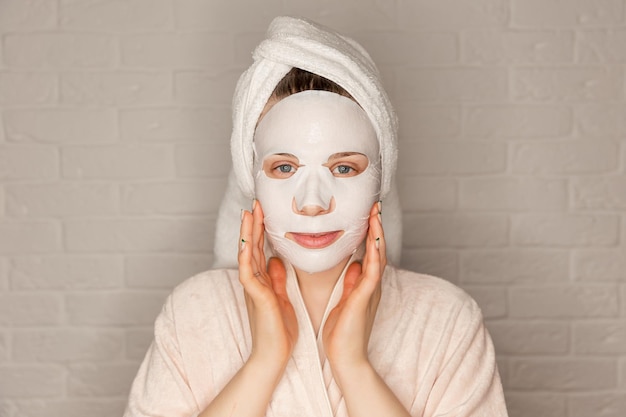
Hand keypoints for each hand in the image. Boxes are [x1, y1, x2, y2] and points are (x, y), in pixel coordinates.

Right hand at [239, 200, 298, 368]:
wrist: (274, 355)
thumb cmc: (279, 330)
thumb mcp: (280, 298)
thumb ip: (277, 279)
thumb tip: (275, 261)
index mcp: (262, 281)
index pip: (259, 249)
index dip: (260, 230)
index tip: (263, 211)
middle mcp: (254, 282)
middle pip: (251, 246)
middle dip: (253, 224)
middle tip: (255, 203)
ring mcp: (253, 289)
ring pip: (247, 255)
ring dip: (247, 234)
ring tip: (249, 213)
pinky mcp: (256, 297)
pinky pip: (248, 273)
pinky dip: (246, 257)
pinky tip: (247, 243)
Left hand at [322, 202, 385, 379]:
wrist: (346, 358)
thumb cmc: (342, 333)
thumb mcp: (345, 302)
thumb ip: (351, 284)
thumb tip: (353, 266)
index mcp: (364, 285)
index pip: (369, 253)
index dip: (369, 233)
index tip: (367, 214)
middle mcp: (371, 285)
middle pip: (377, 249)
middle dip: (376, 227)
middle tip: (374, 205)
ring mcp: (370, 291)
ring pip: (378, 256)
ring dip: (377, 234)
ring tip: (376, 213)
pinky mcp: (365, 298)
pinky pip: (372, 271)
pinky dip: (374, 253)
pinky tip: (373, 239)